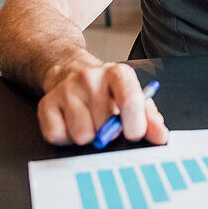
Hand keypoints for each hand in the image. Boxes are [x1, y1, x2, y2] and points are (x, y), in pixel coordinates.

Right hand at [37, 61, 168, 145]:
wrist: (70, 70)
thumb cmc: (107, 89)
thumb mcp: (132, 95)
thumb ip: (149, 117)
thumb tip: (161, 136)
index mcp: (118, 74)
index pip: (130, 102)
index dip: (134, 125)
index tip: (133, 132)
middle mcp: (91, 78)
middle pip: (104, 126)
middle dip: (107, 131)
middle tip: (104, 119)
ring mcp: (66, 90)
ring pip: (82, 135)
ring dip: (87, 135)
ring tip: (88, 120)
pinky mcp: (46, 104)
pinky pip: (58, 136)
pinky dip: (66, 137)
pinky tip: (70, 122)